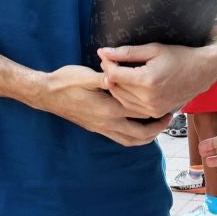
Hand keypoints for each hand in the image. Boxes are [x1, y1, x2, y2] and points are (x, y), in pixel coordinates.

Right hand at [37, 65, 172, 146]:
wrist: (46, 94)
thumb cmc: (65, 81)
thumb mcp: (86, 74)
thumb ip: (106, 77)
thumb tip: (121, 75)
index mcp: (108, 109)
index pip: (140, 113)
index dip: (157, 110)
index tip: (170, 103)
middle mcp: (107, 123)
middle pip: (141, 134)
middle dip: (158, 127)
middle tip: (170, 117)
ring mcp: (101, 128)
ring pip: (131, 141)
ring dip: (147, 136)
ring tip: (157, 126)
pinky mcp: (96, 128)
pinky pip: (121, 139)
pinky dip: (134, 137)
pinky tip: (138, 127)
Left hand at [98, 42, 216, 119]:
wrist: (202, 72)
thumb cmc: (179, 56)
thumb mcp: (153, 49)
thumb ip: (127, 52)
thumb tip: (103, 52)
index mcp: (147, 80)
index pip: (113, 75)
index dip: (106, 63)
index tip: (106, 55)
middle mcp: (148, 98)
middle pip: (115, 88)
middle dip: (109, 74)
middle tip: (110, 62)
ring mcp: (153, 108)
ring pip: (121, 100)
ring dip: (115, 87)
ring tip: (118, 73)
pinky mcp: (156, 113)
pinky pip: (132, 107)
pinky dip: (125, 97)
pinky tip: (128, 85)